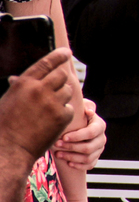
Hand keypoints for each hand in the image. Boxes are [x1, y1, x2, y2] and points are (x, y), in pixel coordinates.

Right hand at [0, 47, 74, 162]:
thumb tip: (17, 78)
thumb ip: (20, 87)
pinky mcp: (62, 116)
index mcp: (24, 83)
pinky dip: (64, 113)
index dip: (59, 56)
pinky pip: (70, 108)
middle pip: (62, 75)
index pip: (46, 63)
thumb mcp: (9, 100)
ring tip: (49, 109)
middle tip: (56, 89)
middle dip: (60, 80)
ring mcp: (52, 102)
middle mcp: (40, 89)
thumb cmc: (5, 125)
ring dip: (62, 97)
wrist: (9, 148)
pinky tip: (52, 121)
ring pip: (68, 91)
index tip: (67, 53)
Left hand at [53, 97, 105, 169]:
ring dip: (71, 157)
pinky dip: (78, 166)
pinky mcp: (95, 158)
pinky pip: (90, 165)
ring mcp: (99, 149)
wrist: (76, 127)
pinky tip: (68, 162)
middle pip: (89, 147)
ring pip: (88, 158)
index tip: (63, 137)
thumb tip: (89, 111)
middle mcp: (102, 138)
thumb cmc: (76, 117)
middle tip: (56, 145)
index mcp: (99, 125)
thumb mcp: (80, 108)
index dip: (77, 136)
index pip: (91, 132)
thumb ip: (85, 106)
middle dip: (71, 147)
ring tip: (57, 154)